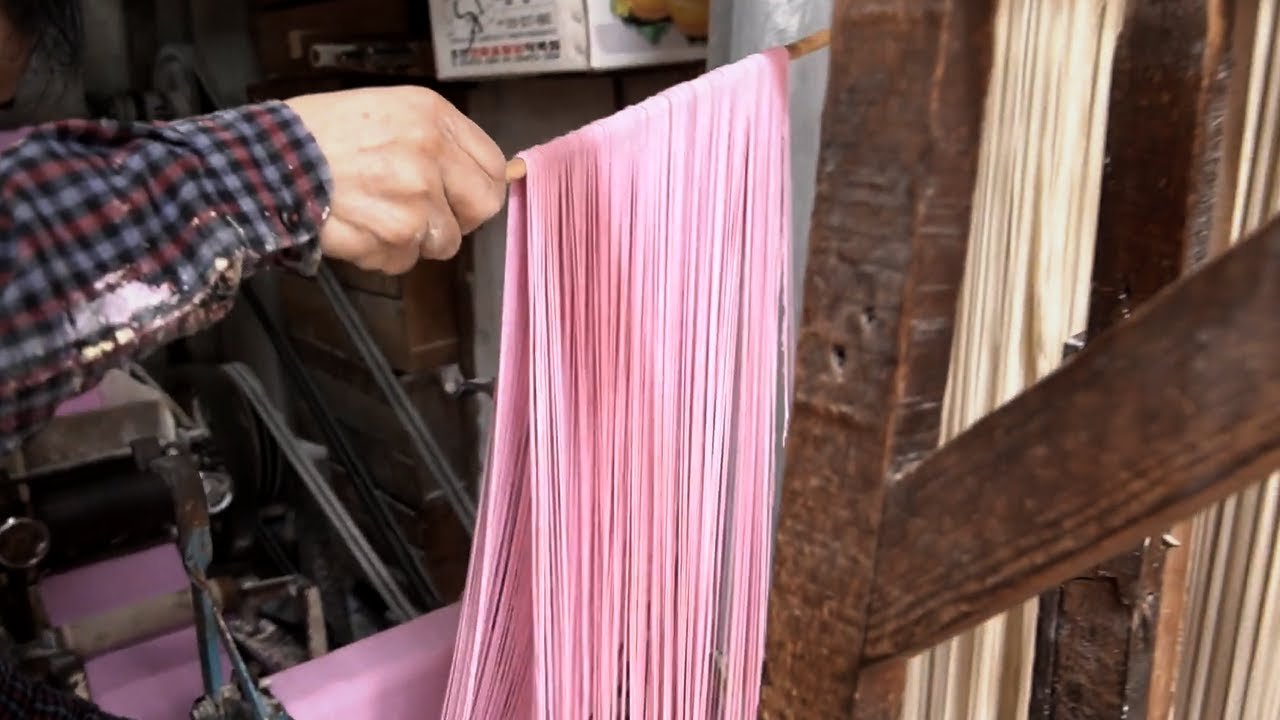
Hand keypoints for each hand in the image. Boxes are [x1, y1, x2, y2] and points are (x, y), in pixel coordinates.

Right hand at [286, 86, 505, 273]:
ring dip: (413, 239)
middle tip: (425, 214)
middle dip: (458, 218)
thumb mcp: (387, 111)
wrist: (265, 161)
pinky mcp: (394, 237)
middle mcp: (431, 155)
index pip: (493, 165)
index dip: (479, 186)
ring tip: (374, 214)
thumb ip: (440, 140)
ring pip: (442, 242)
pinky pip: (404, 261)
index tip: (464, 195)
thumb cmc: (319, 134)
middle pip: (482, 208)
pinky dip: (382, 254)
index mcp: (432, 116)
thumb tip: (500, 173)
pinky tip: (356, 227)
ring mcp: (415, 200)